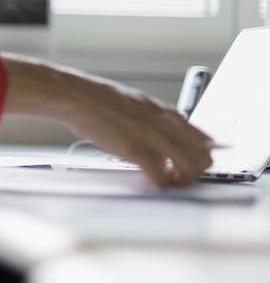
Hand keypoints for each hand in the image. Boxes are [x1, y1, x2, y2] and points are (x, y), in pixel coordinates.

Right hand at [2, 53, 212, 186]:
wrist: (78, 97)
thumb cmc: (101, 103)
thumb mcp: (137, 107)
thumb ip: (153, 125)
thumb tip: (157, 144)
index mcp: (169, 113)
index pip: (204, 140)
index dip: (199, 157)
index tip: (186, 167)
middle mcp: (167, 124)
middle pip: (204, 156)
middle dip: (194, 173)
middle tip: (177, 179)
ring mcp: (153, 136)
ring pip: (189, 167)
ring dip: (181, 181)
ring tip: (165, 183)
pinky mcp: (135, 149)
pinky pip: (160, 176)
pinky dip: (160, 186)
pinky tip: (150, 185)